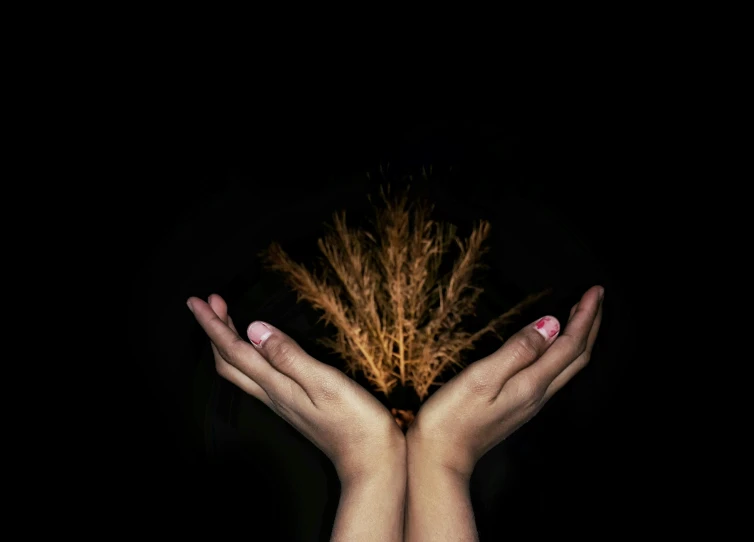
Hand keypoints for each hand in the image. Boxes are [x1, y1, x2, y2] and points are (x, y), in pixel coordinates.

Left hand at [186, 294, 404, 484]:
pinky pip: (256, 376)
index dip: (213, 325)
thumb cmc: (355, 422)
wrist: (370, 460)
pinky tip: (258, 347)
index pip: (234, 351)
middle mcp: (273, 394)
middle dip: (215, 330)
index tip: (198, 301)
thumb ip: (288, 356)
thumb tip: (254, 328)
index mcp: (276, 386)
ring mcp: (282, 401)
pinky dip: (247, 354)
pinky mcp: (294, 404)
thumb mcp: (324, 382)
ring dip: (228, 341)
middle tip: (210, 301)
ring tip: (227, 317)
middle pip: (229, 362)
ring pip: (241, 370)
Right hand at [407, 285, 603, 479]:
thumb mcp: (482, 377)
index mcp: (531, 384)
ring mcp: (528, 403)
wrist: (439, 459)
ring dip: (578, 338)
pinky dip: (561, 352)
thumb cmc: (452, 418)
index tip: (595, 290)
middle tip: (596, 297)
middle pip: (576, 357)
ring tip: (580, 315)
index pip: (570, 345)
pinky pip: (552, 374)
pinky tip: (551, 346)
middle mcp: (537, 394)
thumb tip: (550, 324)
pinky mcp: (517, 406)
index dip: (586, 316)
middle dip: (590, 325)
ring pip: (567, 366)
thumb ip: (517, 350)